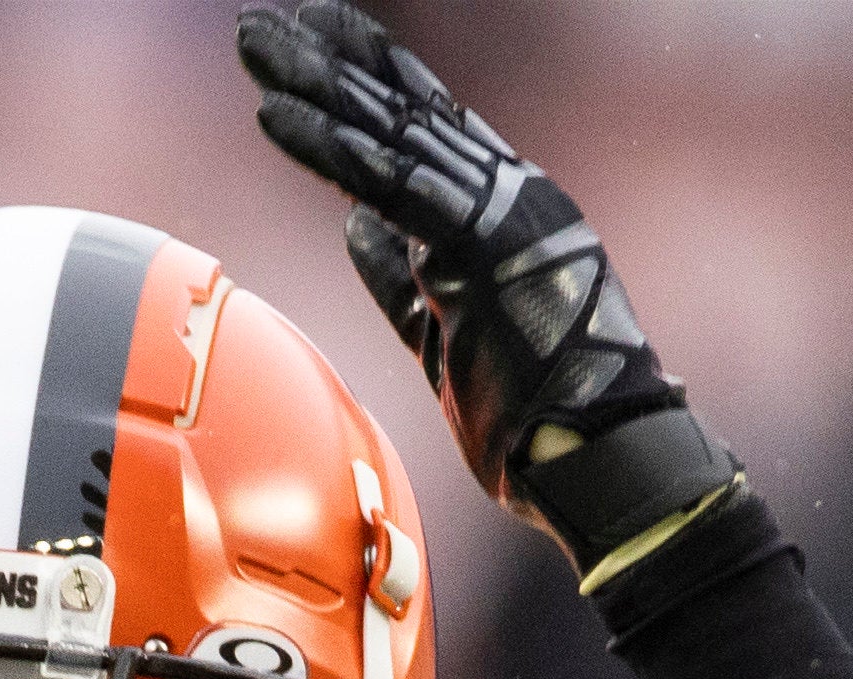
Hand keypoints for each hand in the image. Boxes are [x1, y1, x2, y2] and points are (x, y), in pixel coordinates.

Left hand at [235, 2, 738, 572]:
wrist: (597, 460)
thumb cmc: (532, 418)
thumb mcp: (444, 336)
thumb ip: (401, 276)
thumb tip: (355, 222)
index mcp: (508, 211)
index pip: (427, 124)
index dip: (368, 74)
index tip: (314, 38)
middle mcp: (510, 193)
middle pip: (402, 110)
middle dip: (327, 63)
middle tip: (261, 25)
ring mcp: (502, 213)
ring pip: (391, 133)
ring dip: (315, 88)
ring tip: (255, 47)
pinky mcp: (483, 245)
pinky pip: (391, 184)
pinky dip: (330, 148)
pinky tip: (276, 115)